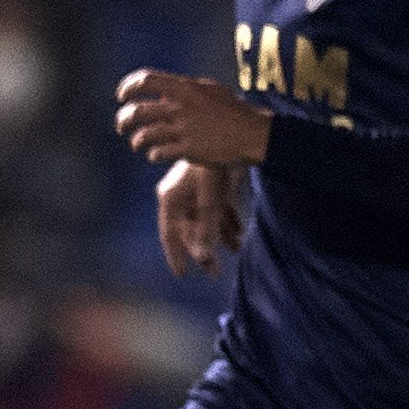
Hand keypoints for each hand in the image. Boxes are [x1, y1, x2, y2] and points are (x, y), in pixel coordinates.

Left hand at [116, 69, 271, 166]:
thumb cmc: (236, 112)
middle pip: (137, 111)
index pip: (144, 81)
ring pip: (145, 134)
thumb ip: (187, 89)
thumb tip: (166, 92)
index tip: (122, 97)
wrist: (254, 134)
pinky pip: (159, 153)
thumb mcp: (212, 90)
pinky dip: (153, 155)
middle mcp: (180, 107)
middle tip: (121, 126)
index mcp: (185, 88)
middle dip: (123, 120)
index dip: (127, 87)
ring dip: (136, 140)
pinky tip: (155, 156)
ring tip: (137, 144)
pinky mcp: (189, 150)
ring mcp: (184, 129)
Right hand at [154, 160, 242, 277]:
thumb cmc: (213, 168)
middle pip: (190, 230)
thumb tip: (204, 259)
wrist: (225, 135)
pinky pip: (215, 210)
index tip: (182, 274)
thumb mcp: (211, 201)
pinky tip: (238, 234)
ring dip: (220, 236)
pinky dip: (226, 221)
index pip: (170, 233)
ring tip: (236, 249)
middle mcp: (180, 196)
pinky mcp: (209, 185)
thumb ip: (207, 230)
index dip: (176, 254)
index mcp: (171, 198)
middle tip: (215, 272)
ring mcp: (194, 190)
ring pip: (205, 221)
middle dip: (204, 250)